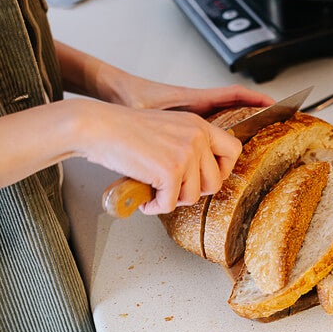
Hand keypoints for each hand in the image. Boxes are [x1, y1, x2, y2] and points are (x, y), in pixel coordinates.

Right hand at [74, 100, 242, 214]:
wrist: (99, 126)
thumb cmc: (125, 130)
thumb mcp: (169, 127)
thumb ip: (189, 144)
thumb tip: (203, 175)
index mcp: (199, 125)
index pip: (233, 150)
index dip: (222, 170)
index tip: (203, 177)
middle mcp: (196, 137)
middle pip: (215, 182)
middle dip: (193, 191)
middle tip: (172, 188)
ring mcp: (185, 153)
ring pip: (193, 196)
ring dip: (172, 199)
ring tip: (155, 190)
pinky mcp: (169, 171)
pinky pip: (170, 204)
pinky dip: (155, 206)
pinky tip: (145, 197)